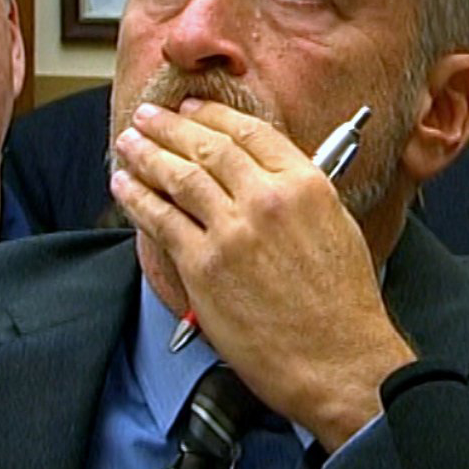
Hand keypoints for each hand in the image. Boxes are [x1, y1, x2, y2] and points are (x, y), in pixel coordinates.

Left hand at [110, 99, 415, 449]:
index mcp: (306, 184)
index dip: (212, 116)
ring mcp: (232, 231)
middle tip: (147, 116)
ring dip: (146, 154)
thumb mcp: (336, 228)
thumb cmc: (343, 306)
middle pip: (208, 147)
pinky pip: (161, 220)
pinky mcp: (204, 265)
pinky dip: (137, 198)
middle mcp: (267, 199)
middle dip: (170, 127)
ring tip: (129, 143)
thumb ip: (299, 196)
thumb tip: (264, 178)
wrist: (338, 359)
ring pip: (179, 176)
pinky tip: (125, 186)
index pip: (250, 132)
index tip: (191, 110)